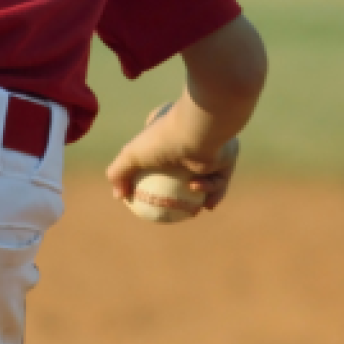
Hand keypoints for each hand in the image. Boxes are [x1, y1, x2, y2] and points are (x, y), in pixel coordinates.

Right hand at [105, 103, 239, 210]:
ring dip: (198, 195)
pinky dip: (212, 191)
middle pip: (181, 169)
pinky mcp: (225, 158)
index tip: (148, 195)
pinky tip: (206, 204)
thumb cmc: (162, 140)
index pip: (157, 155)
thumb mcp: (131, 155)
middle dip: (178, 190)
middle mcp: (188, 138)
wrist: (199, 132)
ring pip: (203, 177)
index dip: (152, 175)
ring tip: (193, 211)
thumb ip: (118, 172)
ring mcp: (208, 148)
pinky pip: (219, 180)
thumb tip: (117, 196)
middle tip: (173, 208)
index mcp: (166, 132)